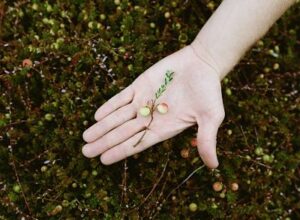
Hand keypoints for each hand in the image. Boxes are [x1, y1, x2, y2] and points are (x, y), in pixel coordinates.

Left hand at [81, 45, 224, 168]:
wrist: (202, 63)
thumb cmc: (209, 91)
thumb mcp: (211, 117)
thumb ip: (206, 139)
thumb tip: (213, 166)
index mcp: (164, 128)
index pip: (138, 143)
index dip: (121, 151)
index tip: (103, 160)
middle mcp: (151, 117)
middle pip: (123, 132)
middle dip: (104, 142)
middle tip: (86, 152)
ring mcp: (143, 101)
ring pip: (118, 117)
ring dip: (102, 126)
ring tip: (86, 137)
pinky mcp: (140, 85)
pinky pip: (121, 98)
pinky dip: (109, 106)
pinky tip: (97, 116)